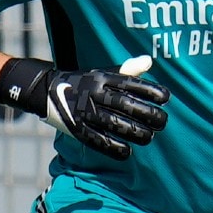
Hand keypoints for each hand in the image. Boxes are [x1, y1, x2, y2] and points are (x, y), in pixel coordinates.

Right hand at [45, 62, 170, 160]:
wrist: (46, 90)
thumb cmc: (84, 82)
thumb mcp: (102, 72)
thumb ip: (126, 70)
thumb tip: (149, 61)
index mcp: (102, 78)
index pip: (131, 83)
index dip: (150, 91)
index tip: (166, 98)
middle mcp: (94, 94)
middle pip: (126, 105)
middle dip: (148, 114)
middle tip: (163, 122)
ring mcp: (85, 112)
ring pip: (115, 124)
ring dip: (136, 133)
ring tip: (150, 137)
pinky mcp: (77, 128)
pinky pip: (98, 140)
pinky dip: (114, 148)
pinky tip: (128, 152)